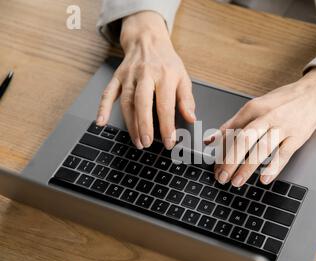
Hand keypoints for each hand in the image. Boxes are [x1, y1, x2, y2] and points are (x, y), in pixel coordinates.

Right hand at [96, 11, 195, 148]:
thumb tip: (191, 118)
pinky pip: (108, 93)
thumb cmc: (167, 63)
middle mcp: (146, 75)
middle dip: (144, 125)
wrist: (148, 40)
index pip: (166, 105)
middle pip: (143, 103)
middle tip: (147, 143)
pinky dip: (103, 108)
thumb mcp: (183, 77)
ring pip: (127, 102)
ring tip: (137, 141)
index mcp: (165, 76)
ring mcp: (129, 76)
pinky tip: (101, 122)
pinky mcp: (117, 77)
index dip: (167, 125)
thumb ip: (187, 99)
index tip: (169, 141)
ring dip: (130, 124)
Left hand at [211, 68, 315, 186]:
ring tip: (236, 181)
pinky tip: (264, 179)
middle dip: (230, 160)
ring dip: (247, 167)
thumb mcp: (256, 106)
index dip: (221, 149)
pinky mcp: (297, 137)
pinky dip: (273, 168)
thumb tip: (211, 139)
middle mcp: (268, 117)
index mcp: (254, 108)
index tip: (214, 165)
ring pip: (262, 148)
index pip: (232, 130)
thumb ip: (233, 123)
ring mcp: (283, 127)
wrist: (315, 94)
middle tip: (221, 176)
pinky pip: (284, 154)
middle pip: (245, 139)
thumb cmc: (283, 101)